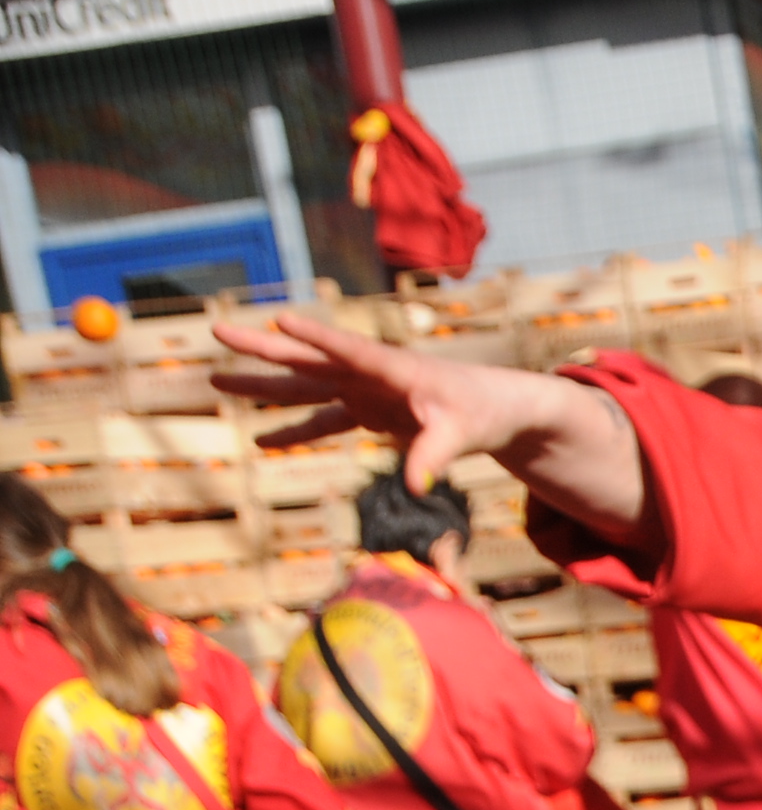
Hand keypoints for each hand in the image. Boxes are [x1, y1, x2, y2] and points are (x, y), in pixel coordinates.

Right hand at [214, 317, 649, 537]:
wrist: (497, 410)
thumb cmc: (483, 412)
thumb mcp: (464, 434)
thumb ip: (435, 454)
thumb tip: (416, 486)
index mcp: (393, 368)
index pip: (349, 349)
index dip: (317, 339)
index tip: (281, 323)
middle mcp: (370, 374)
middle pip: (309, 359)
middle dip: (263, 349)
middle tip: (217, 332)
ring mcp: (364, 391)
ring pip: (305, 387)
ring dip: (264, 386)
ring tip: (216, 379)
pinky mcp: (368, 411)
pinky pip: (324, 421)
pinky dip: (294, 431)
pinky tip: (262, 443)